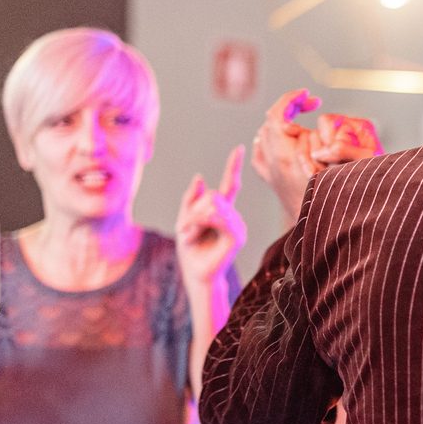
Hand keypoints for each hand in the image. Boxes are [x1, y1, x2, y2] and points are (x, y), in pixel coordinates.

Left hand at [177, 147, 247, 290]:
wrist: (195, 274)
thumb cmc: (191, 250)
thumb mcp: (185, 220)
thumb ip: (191, 200)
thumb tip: (199, 177)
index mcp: (222, 211)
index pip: (230, 184)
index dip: (234, 166)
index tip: (240, 149)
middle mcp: (233, 217)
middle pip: (213, 195)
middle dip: (193, 209)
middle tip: (183, 228)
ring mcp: (237, 226)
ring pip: (214, 205)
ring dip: (193, 218)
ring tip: (187, 234)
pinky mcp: (236, 237)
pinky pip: (218, 218)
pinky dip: (200, 223)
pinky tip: (192, 234)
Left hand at [251, 90, 380, 222]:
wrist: (324, 234)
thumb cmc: (341, 203)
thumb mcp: (345, 170)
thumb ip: (338, 146)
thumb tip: (325, 135)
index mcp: (285, 157)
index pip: (276, 115)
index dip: (291, 99)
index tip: (310, 96)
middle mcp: (272, 164)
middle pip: (269, 123)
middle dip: (290, 110)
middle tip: (312, 107)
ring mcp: (269, 173)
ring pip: (264, 136)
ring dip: (282, 125)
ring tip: (304, 126)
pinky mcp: (272, 182)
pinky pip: (260, 154)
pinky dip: (268, 142)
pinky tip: (283, 142)